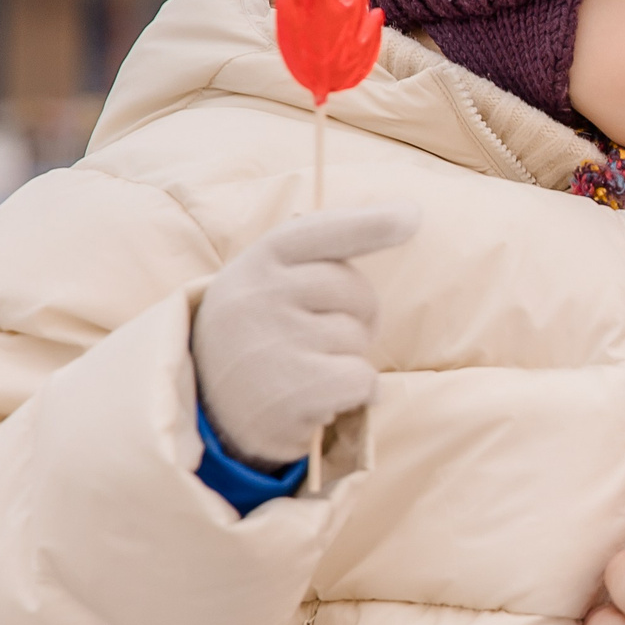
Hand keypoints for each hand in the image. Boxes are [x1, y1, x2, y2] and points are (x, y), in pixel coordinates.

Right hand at [191, 205, 418, 467]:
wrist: (212, 411)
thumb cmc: (260, 334)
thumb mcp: (268, 283)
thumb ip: (320, 250)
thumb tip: (409, 213)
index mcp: (255, 265)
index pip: (318, 234)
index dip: (368, 225)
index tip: (411, 216)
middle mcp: (258, 297)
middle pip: (355, 290)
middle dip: (356, 315)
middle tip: (320, 337)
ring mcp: (273, 344)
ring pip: (358, 337)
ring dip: (347, 358)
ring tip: (305, 369)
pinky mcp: (292, 393)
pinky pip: (363, 380)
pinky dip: (357, 394)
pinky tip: (322, 399)